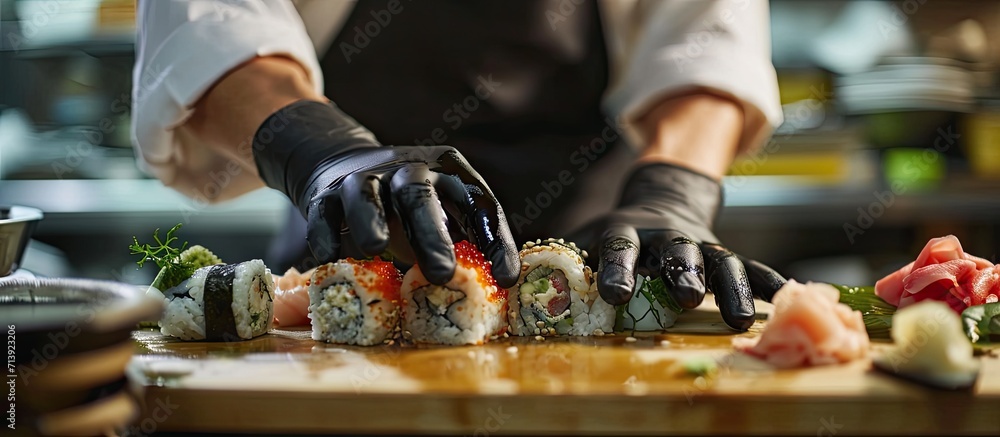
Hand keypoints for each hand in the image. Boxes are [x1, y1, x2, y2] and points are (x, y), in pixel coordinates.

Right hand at [251, 100, 519, 286]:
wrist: (345, 164)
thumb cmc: (411, 206)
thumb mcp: (445, 213)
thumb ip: (466, 242)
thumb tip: (498, 290)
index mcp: (450, 173)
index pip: (479, 203)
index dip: (496, 241)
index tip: (507, 278)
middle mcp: (408, 169)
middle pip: (419, 194)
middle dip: (432, 234)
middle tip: (442, 273)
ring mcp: (365, 177)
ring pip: (366, 194)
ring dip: (371, 219)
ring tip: (376, 248)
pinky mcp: (327, 192)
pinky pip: (324, 211)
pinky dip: (326, 234)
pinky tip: (328, 258)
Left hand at [574, 163, 785, 330]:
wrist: (661, 203)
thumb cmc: (614, 237)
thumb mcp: (584, 240)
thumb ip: (561, 262)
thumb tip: (520, 283)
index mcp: (625, 231)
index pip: (619, 246)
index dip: (616, 268)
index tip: (614, 294)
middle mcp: (666, 235)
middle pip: (677, 249)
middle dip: (682, 272)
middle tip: (687, 298)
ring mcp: (700, 243)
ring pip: (719, 260)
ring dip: (730, 287)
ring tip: (739, 318)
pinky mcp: (724, 254)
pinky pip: (749, 265)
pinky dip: (767, 279)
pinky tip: (786, 294)